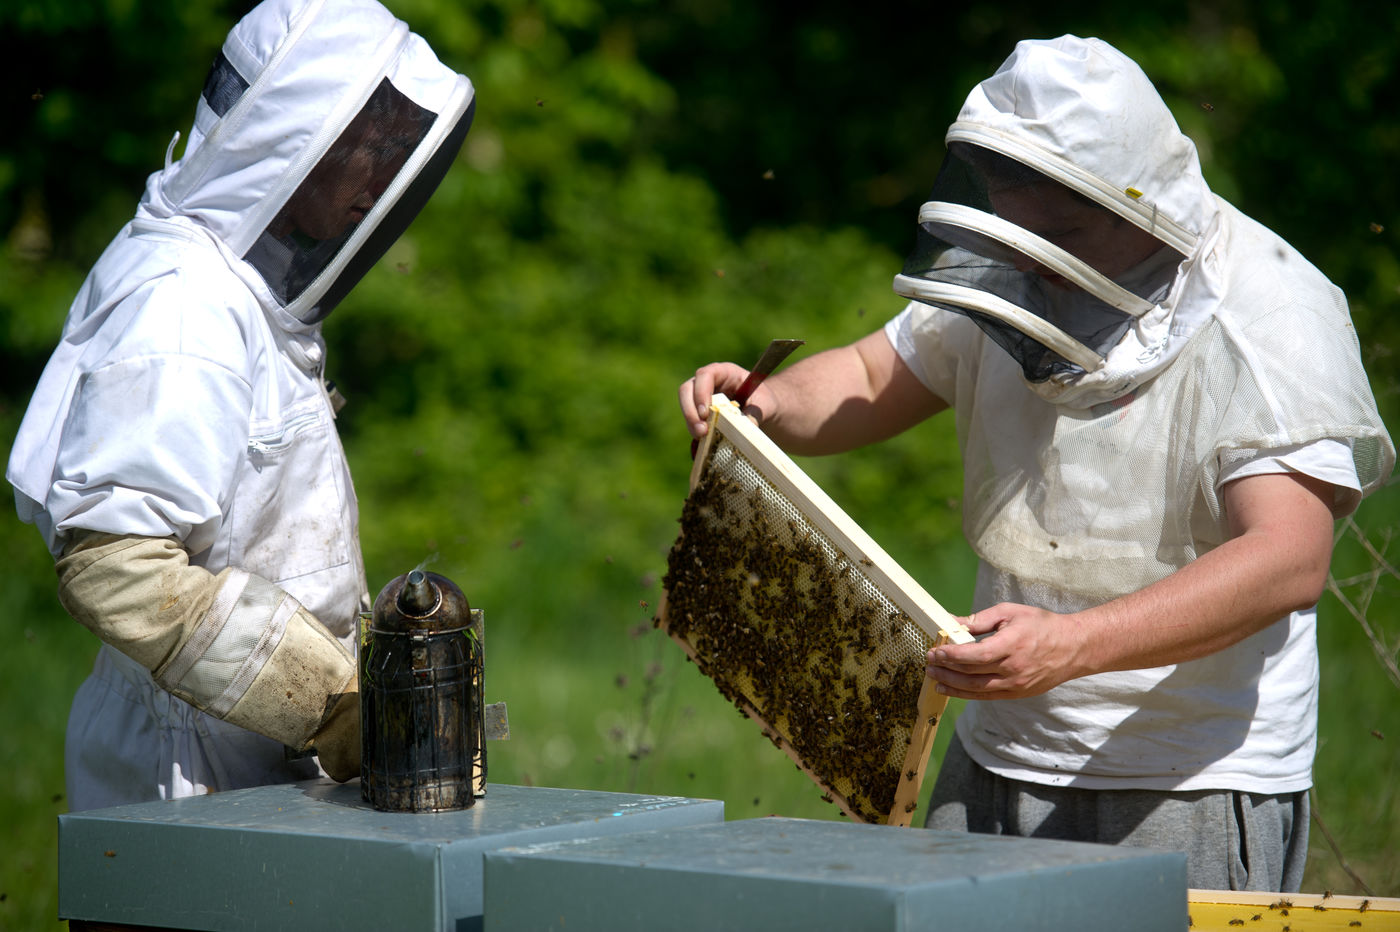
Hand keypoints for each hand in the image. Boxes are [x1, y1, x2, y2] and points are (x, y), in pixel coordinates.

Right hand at [678, 362, 774, 438]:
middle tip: (701, 430)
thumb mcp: (765, 405)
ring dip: (691, 422)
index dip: (701, 392)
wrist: (761, 410)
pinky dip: (694, 429)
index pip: (705, 375)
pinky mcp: (699, 411)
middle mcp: (709, 381)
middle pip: (687, 389)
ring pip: (686, 404)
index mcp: (725, 372)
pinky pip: (690, 418)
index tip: (706, 413)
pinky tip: (703, 441)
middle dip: (690, 410)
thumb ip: (755, 414)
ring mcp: (701, 395)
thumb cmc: (763, 402)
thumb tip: (745, 429)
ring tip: (702, 437)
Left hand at [925, 602, 1085, 699]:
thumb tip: (952, 622)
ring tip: (934, 679)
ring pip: (977, 690)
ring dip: (952, 685)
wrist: (1074, 647)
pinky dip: (967, 694)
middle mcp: (1013, 669)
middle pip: (972, 674)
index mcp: (1011, 645)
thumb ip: (980, 619)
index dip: (951, 655)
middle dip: (946, 670)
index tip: (934, 652)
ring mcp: (1016, 684)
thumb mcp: (1010, 613)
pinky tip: (952, 689)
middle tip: (928, 664)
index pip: (975, 655)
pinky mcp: (1018, 693)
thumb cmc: (1042, 625)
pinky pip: (987, 697)